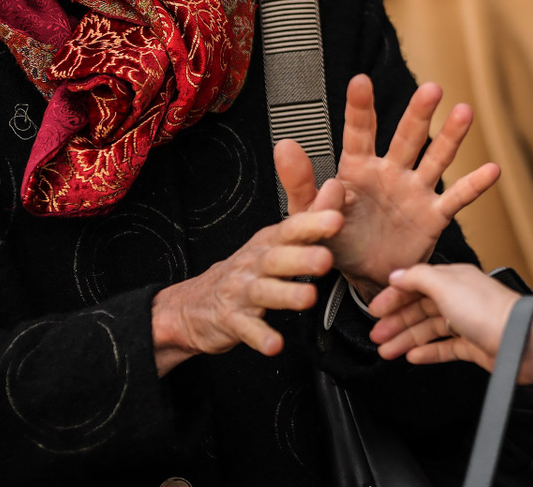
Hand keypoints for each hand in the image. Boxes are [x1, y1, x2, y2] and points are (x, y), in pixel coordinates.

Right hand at [150, 181, 345, 375]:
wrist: (196, 304)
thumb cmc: (248, 269)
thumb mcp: (276, 242)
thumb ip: (308, 219)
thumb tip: (335, 188)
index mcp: (270, 242)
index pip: (292, 228)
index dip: (313, 223)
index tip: (337, 219)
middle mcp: (255, 263)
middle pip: (277, 258)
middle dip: (302, 257)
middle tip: (326, 259)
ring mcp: (241, 291)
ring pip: (264, 292)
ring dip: (286, 295)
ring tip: (308, 298)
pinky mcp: (232, 320)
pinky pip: (247, 329)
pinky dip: (260, 337)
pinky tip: (275, 345)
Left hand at [275, 75, 499, 294]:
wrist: (363, 277)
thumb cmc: (334, 241)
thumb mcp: (307, 218)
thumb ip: (300, 185)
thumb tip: (284, 145)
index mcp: (357, 169)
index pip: (359, 133)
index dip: (360, 108)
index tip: (360, 80)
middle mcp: (390, 172)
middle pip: (406, 138)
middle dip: (418, 114)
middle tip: (432, 89)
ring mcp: (415, 191)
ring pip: (436, 159)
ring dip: (451, 137)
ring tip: (465, 111)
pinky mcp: (433, 216)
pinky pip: (456, 199)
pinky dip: (474, 185)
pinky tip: (493, 169)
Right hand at [368, 270, 532, 383]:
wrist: (521, 340)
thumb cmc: (489, 311)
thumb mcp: (446, 285)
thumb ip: (418, 278)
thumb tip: (397, 275)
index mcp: (453, 279)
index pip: (416, 284)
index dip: (393, 297)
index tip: (374, 310)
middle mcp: (460, 299)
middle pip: (420, 308)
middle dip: (396, 321)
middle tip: (376, 336)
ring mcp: (467, 323)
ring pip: (429, 329)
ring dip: (406, 339)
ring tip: (386, 351)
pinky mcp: (474, 346)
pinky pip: (445, 347)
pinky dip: (427, 351)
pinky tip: (412, 357)